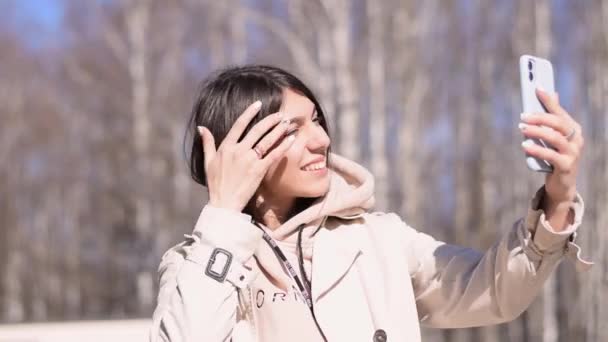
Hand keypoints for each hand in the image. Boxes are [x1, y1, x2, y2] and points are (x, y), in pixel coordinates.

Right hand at [198, 101, 294, 211]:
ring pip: (266, 140)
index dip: (250, 113)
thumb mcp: (208, 161)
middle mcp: (238, 150)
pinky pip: (273, 155)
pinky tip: (291, 139)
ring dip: (278, 130)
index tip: (258, 105)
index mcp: (226, 147)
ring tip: (287, 123)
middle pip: (257, 130)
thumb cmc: (216, 184)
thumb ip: (207, 143)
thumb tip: (201, 127)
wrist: (224, 203)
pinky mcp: (259, 170)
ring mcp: (249, 160)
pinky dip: (283, 146)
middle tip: (280, 115)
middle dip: (270, 120)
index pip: (239, 124)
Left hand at [519, 88, 583, 204]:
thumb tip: (550, 94)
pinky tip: (525, 146)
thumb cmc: (555, 157)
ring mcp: (573, 153)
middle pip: (558, 123)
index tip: (537, 88)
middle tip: (523, 116)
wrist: (562, 184)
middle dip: (540, 117)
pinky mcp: (566, 166)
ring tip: (522, 129)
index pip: (560, 111)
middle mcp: (576, 139)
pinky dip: (537, 149)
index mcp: (573, 129)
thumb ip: (551, 119)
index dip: (549, 100)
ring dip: (537, 131)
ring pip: (555, 138)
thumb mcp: (553, 138)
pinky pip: (551, 156)